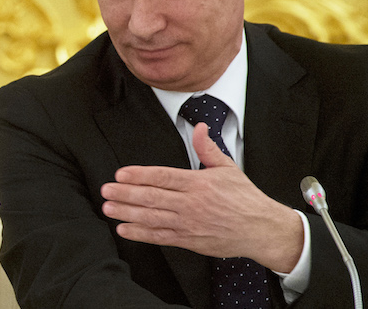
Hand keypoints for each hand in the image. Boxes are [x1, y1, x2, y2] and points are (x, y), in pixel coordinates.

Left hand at [100, 123, 303, 271]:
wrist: (261, 229)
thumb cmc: (244, 199)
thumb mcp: (228, 168)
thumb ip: (208, 148)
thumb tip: (199, 127)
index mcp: (198, 183)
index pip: (163, 176)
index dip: (140, 175)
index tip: (121, 173)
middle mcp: (191, 204)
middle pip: (152, 197)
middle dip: (125, 193)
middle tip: (106, 190)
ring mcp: (189, 223)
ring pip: (152, 217)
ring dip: (127, 213)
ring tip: (108, 208)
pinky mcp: (189, 240)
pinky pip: (160, 237)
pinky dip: (141, 234)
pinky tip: (124, 229)